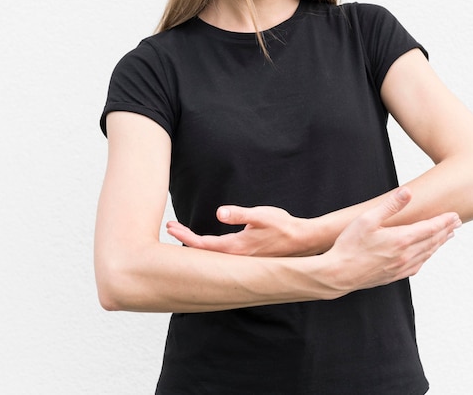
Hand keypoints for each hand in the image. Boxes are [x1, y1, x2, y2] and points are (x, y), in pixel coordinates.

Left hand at [166, 205, 312, 256]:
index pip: (202, 244)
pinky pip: (220, 257)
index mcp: (235, 247)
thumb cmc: (283, 226)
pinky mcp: (246, 259)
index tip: (171, 227)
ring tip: (183, 234)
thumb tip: (219, 212)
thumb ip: (240, 214)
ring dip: (195, 244)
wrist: (303, 241)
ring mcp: (241, 260)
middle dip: (185, 240)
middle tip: (170, 228)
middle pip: (202, 253)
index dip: (184, 236)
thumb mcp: (261, 215)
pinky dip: (208, 250)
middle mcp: (235, 258)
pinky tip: (206, 245)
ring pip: (211, 256)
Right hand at [321, 187, 460, 294]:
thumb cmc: (350, 245)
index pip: (430, 228)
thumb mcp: (367, 219)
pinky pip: (418, 265)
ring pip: (427, 254)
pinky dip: (427, 257)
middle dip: (445, 231)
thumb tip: (407, 192)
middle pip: (432, 241)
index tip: (455, 215)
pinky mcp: (394, 275)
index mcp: (401, 239)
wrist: (339, 274)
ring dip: (439, 244)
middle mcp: (406, 255)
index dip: (443, 221)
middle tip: (456, 223)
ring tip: (447, 236)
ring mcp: (401, 267)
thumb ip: (390, 206)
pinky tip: (426, 255)